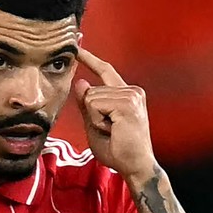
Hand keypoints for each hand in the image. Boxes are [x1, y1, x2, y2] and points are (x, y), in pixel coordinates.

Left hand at [74, 48, 155, 179]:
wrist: (135, 166)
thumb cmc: (118, 150)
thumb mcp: (95, 125)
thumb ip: (87, 105)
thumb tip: (79, 82)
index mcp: (127, 94)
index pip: (105, 70)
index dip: (90, 59)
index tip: (78, 46)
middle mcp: (131, 91)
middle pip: (91, 90)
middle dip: (92, 114)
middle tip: (110, 131)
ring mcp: (131, 95)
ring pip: (91, 98)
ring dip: (95, 119)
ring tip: (112, 131)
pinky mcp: (127, 103)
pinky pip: (94, 105)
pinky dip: (97, 121)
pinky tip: (112, 130)